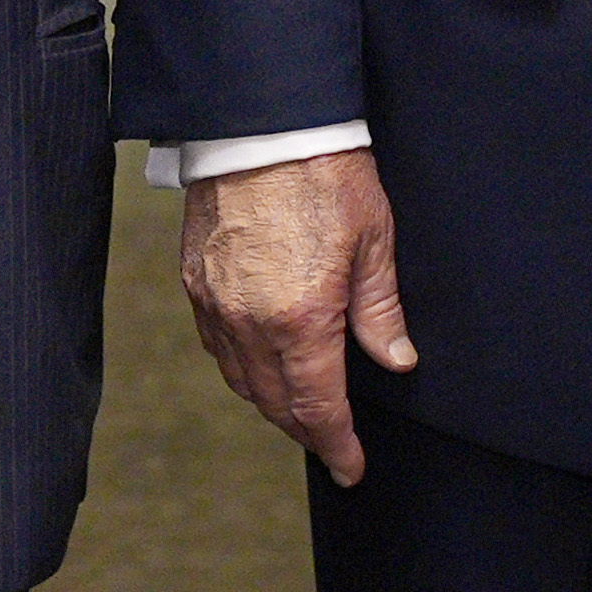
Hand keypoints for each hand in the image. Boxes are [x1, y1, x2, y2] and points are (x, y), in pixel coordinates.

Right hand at [179, 148, 414, 484]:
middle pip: (276, 404)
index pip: (319, 408)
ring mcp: (216, 304)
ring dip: (272, 404)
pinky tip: (261, 363)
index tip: (351, 469)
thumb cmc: (325, 173)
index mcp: (302, 318)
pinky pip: (216, 346)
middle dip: (307, 433)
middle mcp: (251, 322)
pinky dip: (241, 369)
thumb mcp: (374, 240)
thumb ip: (381, 310)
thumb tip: (396, 361)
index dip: (337, 446)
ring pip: (241, 381)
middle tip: (333, 445)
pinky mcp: (194, 281)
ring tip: (301, 410)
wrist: (260, 122)